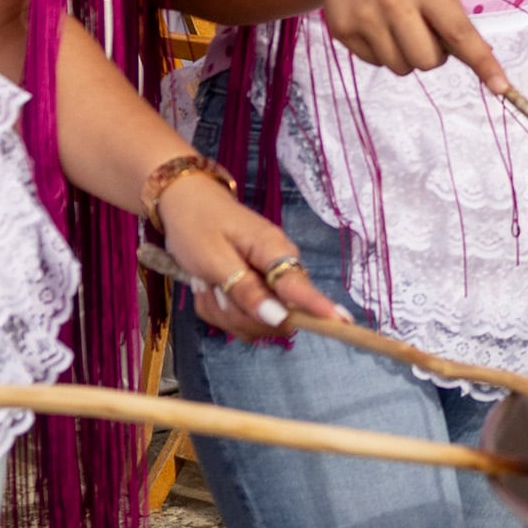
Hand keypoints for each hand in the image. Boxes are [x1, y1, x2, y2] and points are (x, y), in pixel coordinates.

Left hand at [159, 171, 346, 343]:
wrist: (185, 204)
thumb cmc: (198, 225)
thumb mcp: (213, 259)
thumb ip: (246, 290)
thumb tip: (279, 317)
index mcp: (274, 251)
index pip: (301, 286)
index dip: (320, 307)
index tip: (343, 322)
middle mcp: (280, 268)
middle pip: (277, 316)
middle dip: (240, 315)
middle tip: (213, 289)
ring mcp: (270, 281)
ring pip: (257, 322)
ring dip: (225, 312)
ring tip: (207, 284)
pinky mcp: (257, 291)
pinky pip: (243, 319)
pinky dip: (221, 310)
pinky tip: (210, 288)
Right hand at [307, 0, 504, 89]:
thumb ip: (450, 17)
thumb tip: (473, 58)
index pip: (459, 32)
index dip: (483, 62)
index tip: (501, 87)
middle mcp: (394, 3)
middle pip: (428, 61)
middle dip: (432, 56)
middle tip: (423, 32)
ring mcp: (366, 19)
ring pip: (402, 68)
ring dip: (407, 57)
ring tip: (397, 27)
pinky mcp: (344, 33)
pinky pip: (377, 64)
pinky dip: (383, 53)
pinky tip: (375, 27)